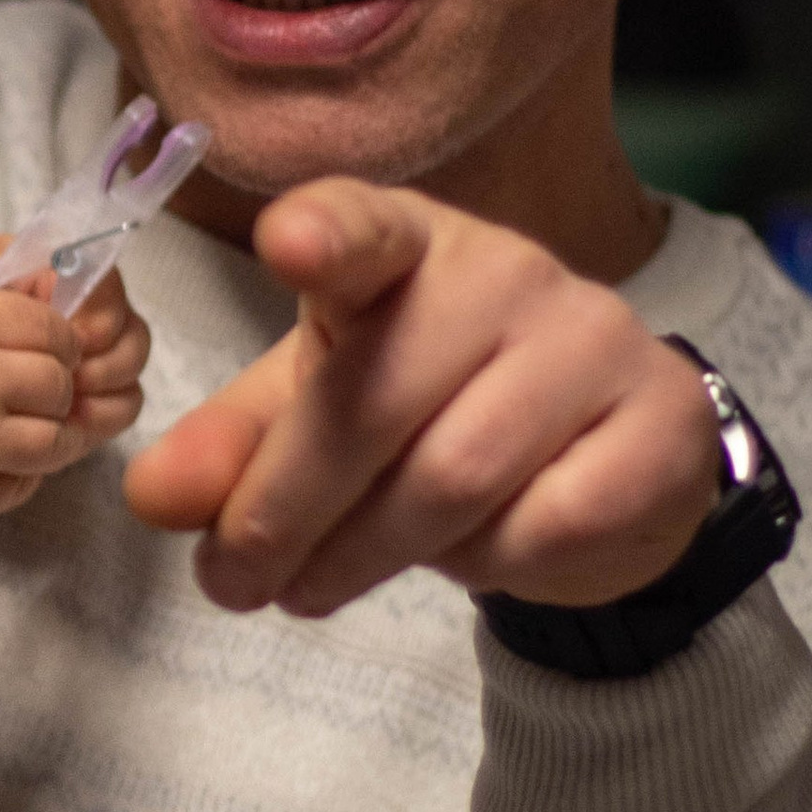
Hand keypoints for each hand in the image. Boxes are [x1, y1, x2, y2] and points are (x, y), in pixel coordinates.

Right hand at [0, 252, 142, 531]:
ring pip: (54, 441)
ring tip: (18, 431)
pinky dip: (15, 473)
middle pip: (59, 385)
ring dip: (45, 434)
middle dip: (53, 386)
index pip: (52, 330)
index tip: (43, 351)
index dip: (56, 340)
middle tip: (30, 392)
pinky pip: (20, 486)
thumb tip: (23, 309)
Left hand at [123, 178, 720, 618]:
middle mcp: (506, 270)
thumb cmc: (430, 413)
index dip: (328, 234)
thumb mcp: (314, 413)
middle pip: (378, 401)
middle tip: (235, 582)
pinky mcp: (660, 423)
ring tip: (317, 586)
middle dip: (286, 509)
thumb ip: (231, 450)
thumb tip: (152, 498)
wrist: (598, 466)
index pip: (365, 226)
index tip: (287, 244)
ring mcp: (595, 340)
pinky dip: (486, 564)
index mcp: (407, 245)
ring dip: (366, 553)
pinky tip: (467, 557)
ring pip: (456, 475)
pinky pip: (547, 523)